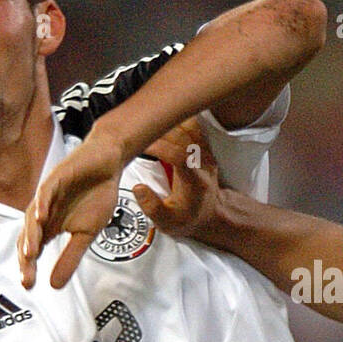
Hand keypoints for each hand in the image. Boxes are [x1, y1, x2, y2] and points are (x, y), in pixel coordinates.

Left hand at [19, 128, 125, 289]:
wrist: (107, 164)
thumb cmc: (96, 196)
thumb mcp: (86, 234)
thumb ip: (71, 258)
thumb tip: (56, 285)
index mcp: (49, 228)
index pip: (34, 250)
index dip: (29, 268)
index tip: (30, 286)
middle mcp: (43, 213)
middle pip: (28, 237)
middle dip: (26, 258)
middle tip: (27, 278)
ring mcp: (47, 196)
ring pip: (32, 217)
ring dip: (31, 235)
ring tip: (31, 254)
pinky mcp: (54, 179)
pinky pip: (44, 193)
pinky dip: (42, 205)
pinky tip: (41, 217)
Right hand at [131, 118, 222, 240]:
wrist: (208, 214)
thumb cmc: (186, 219)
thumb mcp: (167, 222)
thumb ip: (152, 207)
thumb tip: (138, 187)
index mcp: (196, 181)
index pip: (180, 157)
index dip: (159, 148)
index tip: (140, 145)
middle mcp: (204, 163)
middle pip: (183, 136)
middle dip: (158, 130)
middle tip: (134, 129)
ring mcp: (205, 152)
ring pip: (187, 125)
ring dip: (165, 122)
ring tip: (143, 122)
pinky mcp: (203, 145)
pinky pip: (190, 124)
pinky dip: (174, 119)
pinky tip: (158, 119)